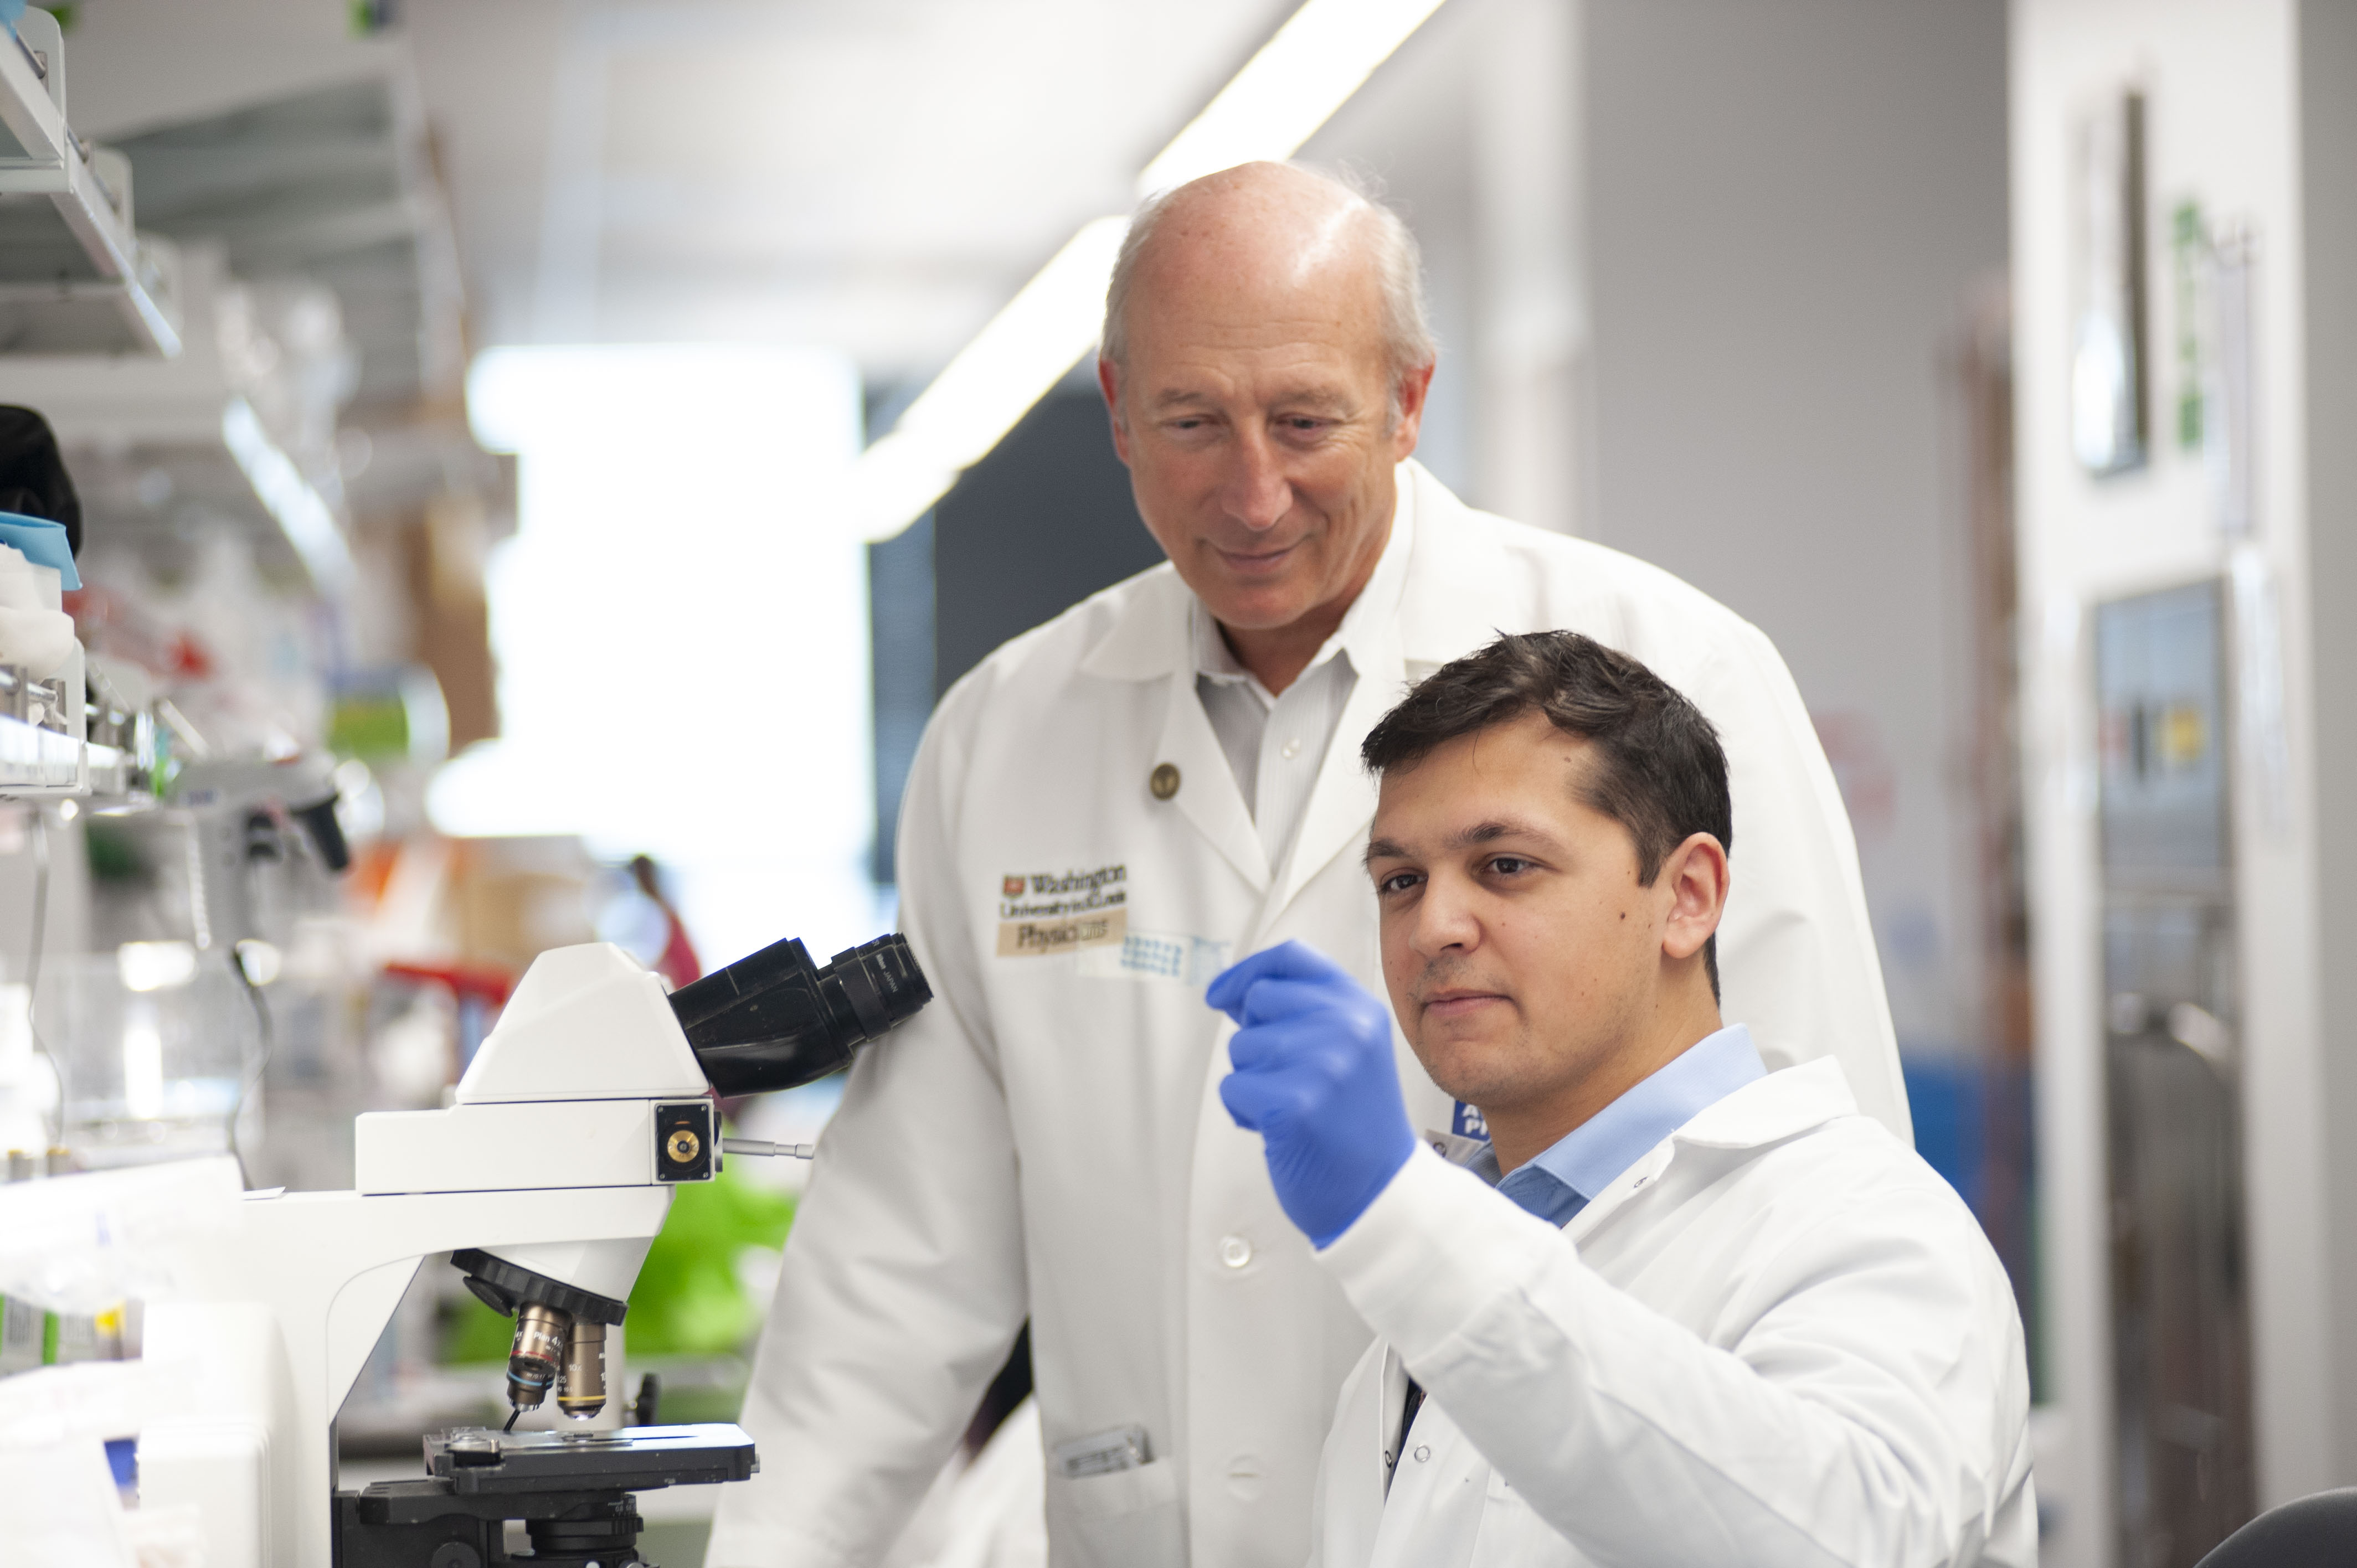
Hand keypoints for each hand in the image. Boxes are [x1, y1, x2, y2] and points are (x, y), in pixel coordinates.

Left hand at [1207, 941, 1415, 1247]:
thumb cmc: (1355, 1124)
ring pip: (1241, 1047)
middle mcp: (1345, 1027)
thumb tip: (1233, 992)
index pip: (1292, 958)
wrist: (1379, 1191)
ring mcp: (1321, 1064)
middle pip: (1259, 1000)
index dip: (1248, 971)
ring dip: (1253, 1080)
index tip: (1221, 994)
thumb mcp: (1349, 1051)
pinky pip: (1233, 1088)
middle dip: (1256, 1039)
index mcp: (1360, 1009)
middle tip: (1288, 1077)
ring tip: (1294, 1107)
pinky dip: (1244, 1111)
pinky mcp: (1292, 1103)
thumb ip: (1304, 1013)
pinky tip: (1280, 1128)